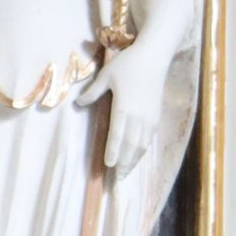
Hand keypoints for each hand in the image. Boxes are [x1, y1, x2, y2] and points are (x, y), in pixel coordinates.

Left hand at [78, 41, 170, 170]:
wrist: (154, 57)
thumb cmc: (128, 64)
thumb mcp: (106, 75)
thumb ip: (93, 92)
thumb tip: (78, 104)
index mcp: (123, 108)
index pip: (117, 136)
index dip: (113, 151)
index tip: (108, 165)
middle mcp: (138, 116)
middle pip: (131, 145)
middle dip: (124, 162)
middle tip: (117, 178)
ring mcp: (149, 117)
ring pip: (142, 144)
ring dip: (134, 159)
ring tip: (127, 172)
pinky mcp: (156, 114)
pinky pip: (149, 137)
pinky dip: (143, 150)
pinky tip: (138, 155)